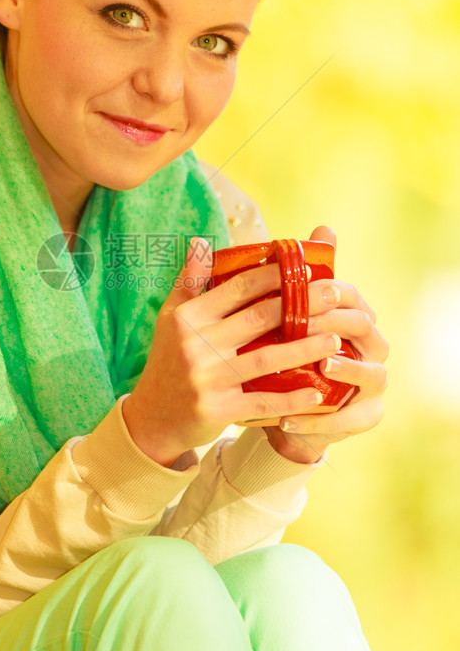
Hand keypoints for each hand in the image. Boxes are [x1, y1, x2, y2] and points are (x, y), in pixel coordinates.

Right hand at [121, 234, 347, 466]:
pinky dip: (290, 399)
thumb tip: (201, 241)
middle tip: (336, 294)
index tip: (305, 267)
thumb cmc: (168, 361)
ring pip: (266, 358)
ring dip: (305, 348)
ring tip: (335, 339)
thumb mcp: (170, 318)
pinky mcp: (217, 410)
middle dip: (302, 305)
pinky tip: (316, 393)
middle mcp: (197, 345)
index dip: (274, 275)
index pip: (238, 288)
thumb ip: (189, 281)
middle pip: (259, 318)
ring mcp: (207, 379)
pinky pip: (261, 402)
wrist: (152, 418)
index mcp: (189, 318)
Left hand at [263, 226, 388, 464]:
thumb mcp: (278, 320)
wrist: (287, 408)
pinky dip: (319, 419)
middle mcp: (373, 347)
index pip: (352, 296)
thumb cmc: (283, 354)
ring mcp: (374, 383)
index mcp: (355, 317)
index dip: (329, 290)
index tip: (301, 287)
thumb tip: (278, 231)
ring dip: (347, 369)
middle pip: (366, 328)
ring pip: (372, 373)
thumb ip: (283, 280)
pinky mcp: (366, 415)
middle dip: (335, 324)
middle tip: (305, 324)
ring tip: (324, 365)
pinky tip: (289, 419)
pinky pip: (349, 418)